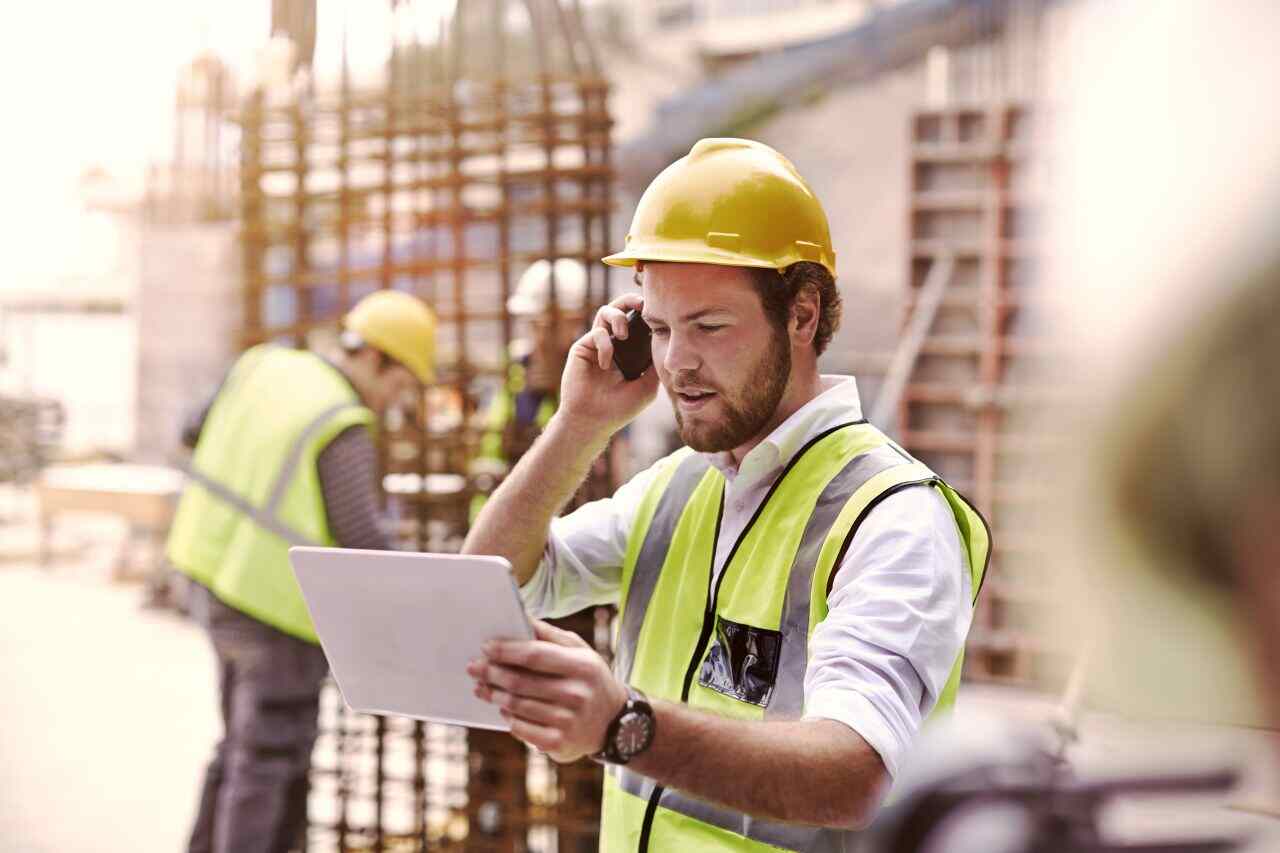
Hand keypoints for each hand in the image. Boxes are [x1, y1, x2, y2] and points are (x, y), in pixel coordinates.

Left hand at [467, 620, 627, 762]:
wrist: (613, 722)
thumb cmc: (589, 680)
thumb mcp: (581, 652)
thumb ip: (552, 636)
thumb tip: (522, 618)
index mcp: (582, 666)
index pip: (535, 655)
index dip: (507, 651)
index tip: (487, 647)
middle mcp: (577, 694)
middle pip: (521, 682)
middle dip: (492, 673)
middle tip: (474, 667)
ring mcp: (568, 722)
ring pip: (517, 706)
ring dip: (494, 695)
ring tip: (482, 687)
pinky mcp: (559, 744)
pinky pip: (522, 729)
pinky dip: (508, 718)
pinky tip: (503, 709)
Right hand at [556, 293, 659, 439]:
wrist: (594, 421)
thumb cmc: (620, 408)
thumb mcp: (647, 386)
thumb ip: (654, 363)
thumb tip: (667, 341)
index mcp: (629, 351)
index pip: (638, 323)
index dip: (647, 314)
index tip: (659, 311)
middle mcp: (613, 343)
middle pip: (621, 308)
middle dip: (631, 300)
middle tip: (642, 304)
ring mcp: (597, 344)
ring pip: (605, 312)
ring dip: (617, 317)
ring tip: (623, 335)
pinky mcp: (582, 347)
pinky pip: (596, 333)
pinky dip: (604, 345)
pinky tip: (606, 364)